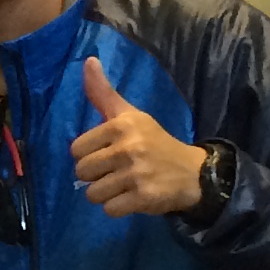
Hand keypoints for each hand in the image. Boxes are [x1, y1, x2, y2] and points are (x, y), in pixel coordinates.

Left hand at [69, 58, 210, 217]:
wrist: (192, 172)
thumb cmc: (154, 142)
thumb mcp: (130, 115)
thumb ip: (104, 93)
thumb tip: (88, 60)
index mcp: (121, 125)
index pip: (76, 149)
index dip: (89, 155)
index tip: (109, 153)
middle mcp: (128, 147)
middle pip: (82, 172)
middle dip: (96, 176)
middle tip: (118, 171)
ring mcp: (136, 174)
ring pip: (92, 194)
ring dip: (106, 194)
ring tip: (125, 185)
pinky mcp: (143, 197)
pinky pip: (109, 210)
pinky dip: (118, 207)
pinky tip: (133, 197)